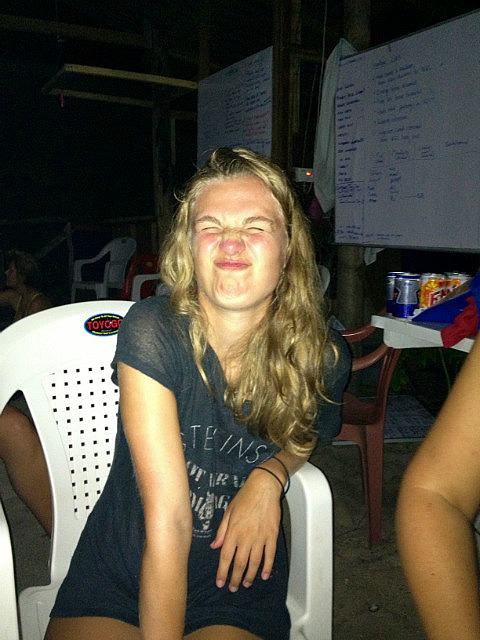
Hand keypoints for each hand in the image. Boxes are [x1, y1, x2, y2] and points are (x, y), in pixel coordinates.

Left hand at [210, 468, 282, 591]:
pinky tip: (264, 575)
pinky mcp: (272, 535)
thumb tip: (214, 546)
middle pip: (239, 563)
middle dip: (235, 578)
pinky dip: (267, 567)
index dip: (222, 572)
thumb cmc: (245, 497)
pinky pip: (270, 555)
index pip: (226, 557)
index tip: (220, 582)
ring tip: (246, 584)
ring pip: (254, 562)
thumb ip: (222, 531)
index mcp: (233, 531)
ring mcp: (260, 537)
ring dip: (250, 575)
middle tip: (233, 588)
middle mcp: (246, 537)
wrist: (264, 487)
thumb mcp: (229, 512)